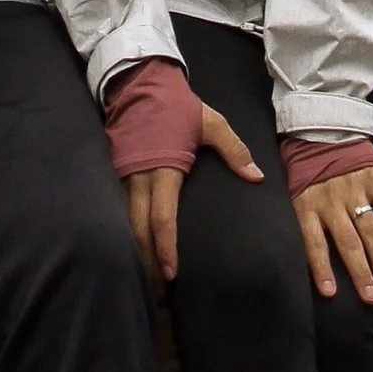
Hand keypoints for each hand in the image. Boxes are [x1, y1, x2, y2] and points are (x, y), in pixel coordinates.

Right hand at [123, 99, 261, 285]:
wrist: (140, 83)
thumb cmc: (178, 105)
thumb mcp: (210, 122)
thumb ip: (234, 150)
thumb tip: (257, 177)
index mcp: (164, 169)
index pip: (162, 219)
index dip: (165, 248)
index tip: (173, 272)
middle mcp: (139, 177)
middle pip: (138, 229)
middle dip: (147, 261)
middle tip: (159, 289)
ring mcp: (123, 174)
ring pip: (125, 222)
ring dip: (136, 250)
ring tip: (147, 275)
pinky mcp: (115, 171)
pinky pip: (119, 209)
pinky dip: (127, 231)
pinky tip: (133, 247)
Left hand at [294, 163, 372, 305]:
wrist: (321, 131)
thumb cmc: (305, 171)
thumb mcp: (293, 194)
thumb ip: (302, 221)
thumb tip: (302, 261)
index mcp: (307, 204)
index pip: (314, 242)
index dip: (322, 268)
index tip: (330, 294)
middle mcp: (332, 200)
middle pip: (348, 243)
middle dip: (361, 273)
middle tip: (372, 298)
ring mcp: (355, 190)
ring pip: (371, 231)